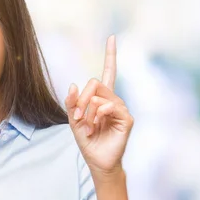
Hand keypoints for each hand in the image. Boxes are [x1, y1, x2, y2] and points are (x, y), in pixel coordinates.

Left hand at [65, 35, 133, 178]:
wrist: (97, 161)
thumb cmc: (88, 141)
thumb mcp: (73, 121)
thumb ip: (72, 103)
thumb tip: (73, 84)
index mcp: (102, 98)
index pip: (108, 72)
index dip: (110, 55)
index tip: (112, 37)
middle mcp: (114, 100)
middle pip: (96, 82)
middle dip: (82, 98)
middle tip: (78, 116)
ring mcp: (121, 109)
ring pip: (100, 95)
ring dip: (88, 111)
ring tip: (89, 126)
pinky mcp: (126, 119)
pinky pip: (109, 106)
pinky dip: (98, 114)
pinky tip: (96, 125)